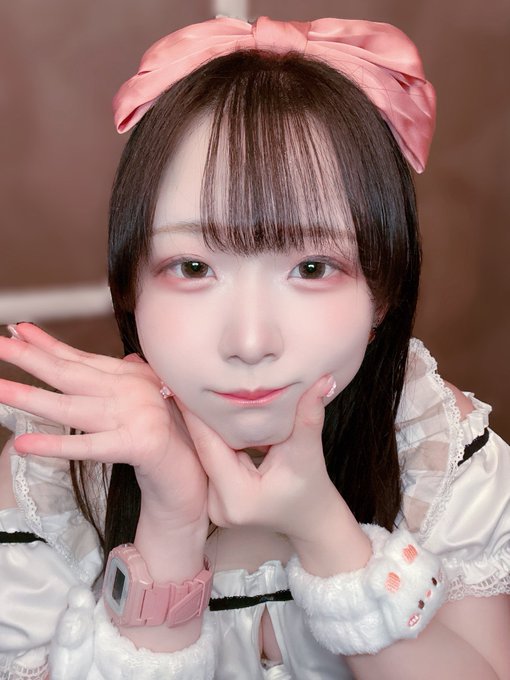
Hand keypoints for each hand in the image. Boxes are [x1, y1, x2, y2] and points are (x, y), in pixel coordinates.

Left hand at [0, 324, 207, 532]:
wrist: (198, 476)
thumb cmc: (173, 439)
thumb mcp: (146, 404)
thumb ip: (130, 380)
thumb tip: (124, 356)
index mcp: (131, 378)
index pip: (81, 358)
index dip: (48, 345)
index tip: (18, 330)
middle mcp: (132, 390)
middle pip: (70, 374)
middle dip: (30, 358)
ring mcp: (137, 414)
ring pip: (72, 407)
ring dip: (31, 398)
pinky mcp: (140, 443)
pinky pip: (90, 446)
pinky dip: (56, 445)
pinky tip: (24, 444)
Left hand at [179, 375, 346, 542]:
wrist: (311, 519)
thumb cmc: (311, 488)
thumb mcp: (308, 452)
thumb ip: (309, 416)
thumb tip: (323, 381)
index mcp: (237, 497)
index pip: (209, 445)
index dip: (197, 413)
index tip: (186, 382)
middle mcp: (218, 505)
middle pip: (203, 449)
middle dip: (197, 414)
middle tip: (184, 376)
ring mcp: (212, 505)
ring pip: (202, 453)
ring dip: (201, 424)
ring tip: (189, 388)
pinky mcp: (213, 498)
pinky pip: (207, 460)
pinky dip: (210, 438)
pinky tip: (203, 412)